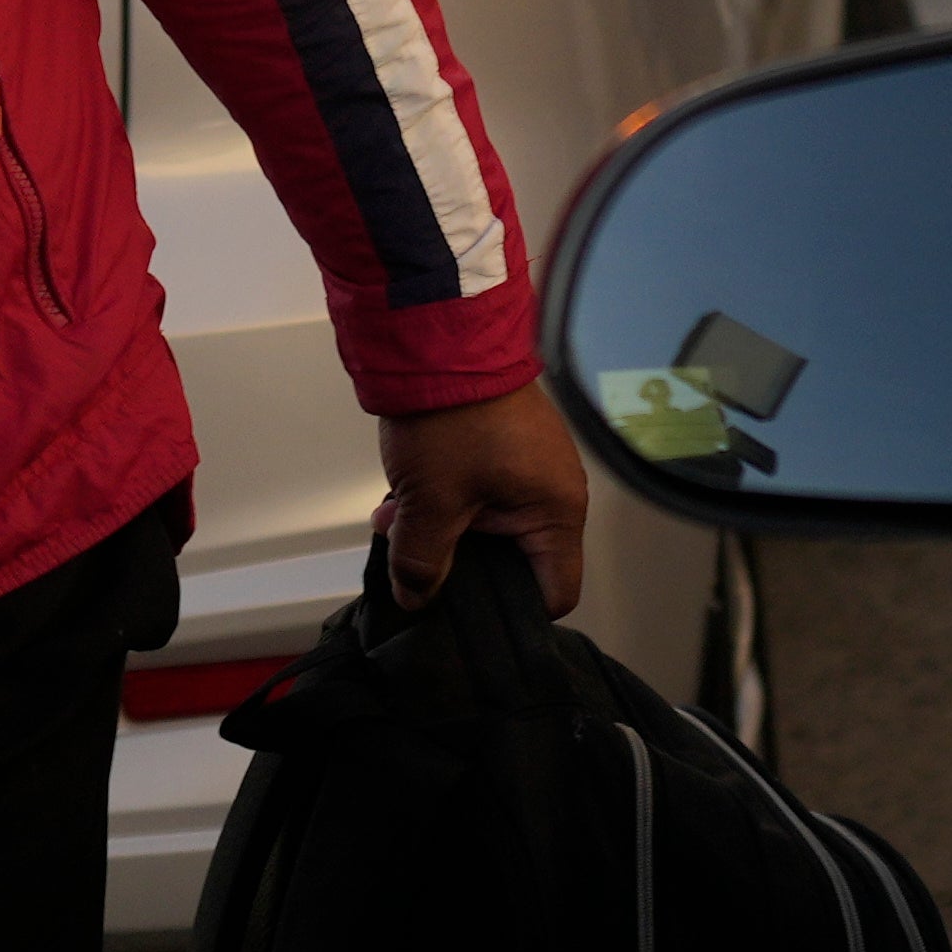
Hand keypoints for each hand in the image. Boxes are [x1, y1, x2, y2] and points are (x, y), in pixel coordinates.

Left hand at [379, 382, 588, 613]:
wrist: (440, 338)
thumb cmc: (454, 418)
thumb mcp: (432, 502)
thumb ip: (422, 562)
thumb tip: (414, 599)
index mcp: (557, 510)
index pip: (555, 592)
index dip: (513, 612)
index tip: (467, 613)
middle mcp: (554, 489)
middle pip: (514, 560)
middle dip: (458, 564)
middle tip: (411, 561)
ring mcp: (529, 463)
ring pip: (487, 524)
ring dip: (441, 529)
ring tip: (393, 523)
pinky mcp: (504, 444)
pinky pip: (478, 491)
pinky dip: (444, 499)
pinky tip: (402, 497)